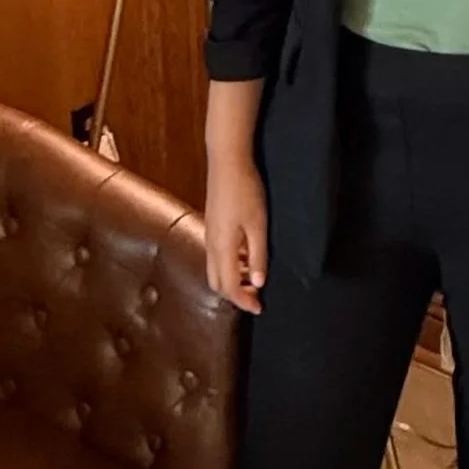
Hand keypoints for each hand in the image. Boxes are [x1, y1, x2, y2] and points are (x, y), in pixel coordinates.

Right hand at [204, 157, 268, 313]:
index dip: (243, 301)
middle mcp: (211, 244)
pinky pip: (216, 256)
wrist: (227, 161)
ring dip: (232, 280)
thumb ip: (258, 255)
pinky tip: (246, 258)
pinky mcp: (211, 225)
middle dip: (234, 295)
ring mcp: (209, 234)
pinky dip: (229, 266)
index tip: (259, 308)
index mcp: (222, 247)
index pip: (229, 286)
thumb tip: (258, 283)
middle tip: (255, 297)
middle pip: (217, 283)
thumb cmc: (245, 190)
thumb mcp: (258, 225)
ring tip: (254, 278)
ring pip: (215, 270)